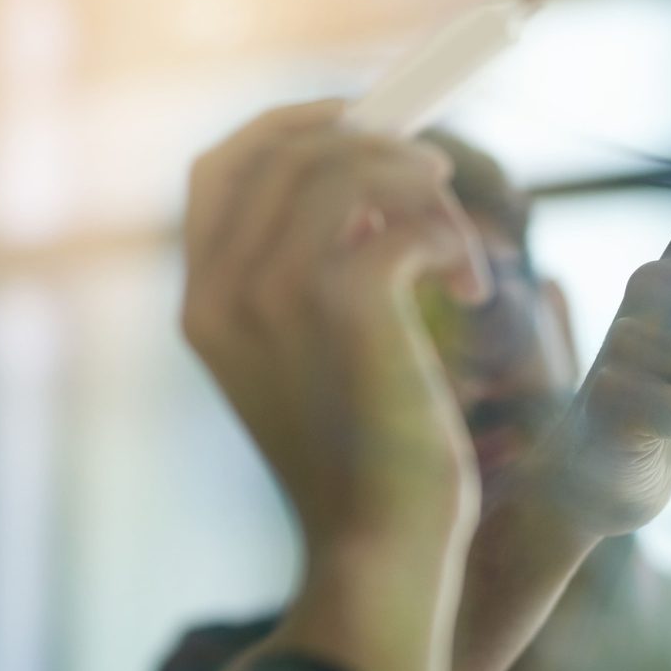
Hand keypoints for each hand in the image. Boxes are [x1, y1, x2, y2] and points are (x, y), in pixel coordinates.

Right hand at [180, 99, 492, 556]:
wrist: (374, 548)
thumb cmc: (358, 460)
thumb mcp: (309, 358)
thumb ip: (303, 273)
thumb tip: (361, 183)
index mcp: (200, 307)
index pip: (216, 168)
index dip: (288, 126)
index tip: (357, 123)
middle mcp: (218, 294)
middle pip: (281, 148)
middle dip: (367, 140)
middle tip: (433, 176)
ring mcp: (271, 296)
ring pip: (345, 166)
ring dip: (420, 188)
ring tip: (457, 248)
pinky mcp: (342, 305)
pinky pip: (404, 214)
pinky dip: (452, 236)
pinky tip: (470, 287)